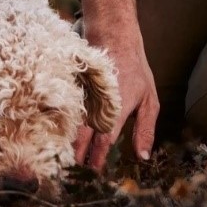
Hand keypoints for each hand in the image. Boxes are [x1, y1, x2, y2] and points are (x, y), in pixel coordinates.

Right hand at [72, 0, 158, 171]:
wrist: (113, 35)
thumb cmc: (134, 69)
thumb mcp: (150, 99)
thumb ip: (145, 130)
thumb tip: (143, 158)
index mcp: (116, 109)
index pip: (104, 141)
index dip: (97, 158)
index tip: (94, 171)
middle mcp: (96, 103)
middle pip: (82, 137)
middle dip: (77, 156)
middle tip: (75, 171)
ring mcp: (82, 93)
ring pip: (69, 124)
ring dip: (67, 142)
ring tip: (64, 159)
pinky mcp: (71, 86)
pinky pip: (62, 109)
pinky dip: (59, 123)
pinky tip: (56, 135)